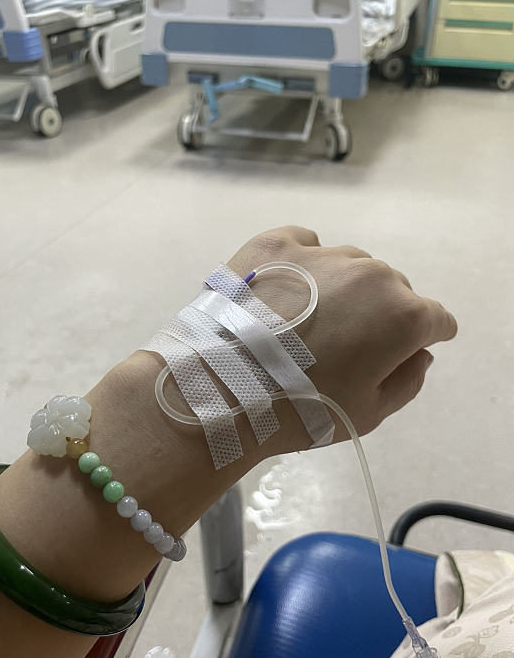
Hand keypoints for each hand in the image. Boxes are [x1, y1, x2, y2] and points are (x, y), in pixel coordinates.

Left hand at [228, 226, 457, 444]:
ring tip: (304, 322)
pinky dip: (304, 264)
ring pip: (350, 267)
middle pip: (393, 290)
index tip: (402, 353)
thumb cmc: (302, 410)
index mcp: (402, 316)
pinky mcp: (275, 244)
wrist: (222, 390)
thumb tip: (419, 353)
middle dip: (380, 315)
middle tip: (342, 347)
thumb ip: (408, 380)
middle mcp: (371, 274)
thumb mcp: (368, 413)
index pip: (436, 320)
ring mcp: (322, 253)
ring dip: (342, 290)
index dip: (424, 339)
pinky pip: (306, 245)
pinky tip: (284, 293)